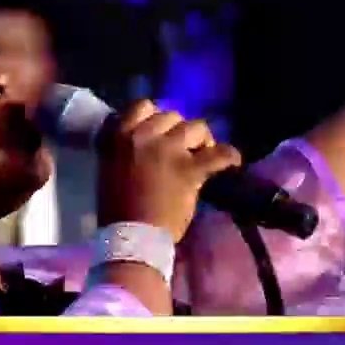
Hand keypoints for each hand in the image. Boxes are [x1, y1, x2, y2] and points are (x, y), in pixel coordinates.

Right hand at [98, 100, 241, 240]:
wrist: (129, 238)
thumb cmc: (116, 210)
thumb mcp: (111, 168)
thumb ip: (126, 149)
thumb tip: (148, 143)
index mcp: (117, 136)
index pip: (143, 106)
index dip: (158, 117)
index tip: (163, 132)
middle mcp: (142, 136)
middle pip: (172, 115)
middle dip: (181, 131)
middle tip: (184, 150)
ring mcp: (166, 150)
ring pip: (196, 127)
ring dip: (201, 140)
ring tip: (202, 157)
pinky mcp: (188, 169)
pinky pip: (218, 154)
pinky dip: (229, 156)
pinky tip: (233, 162)